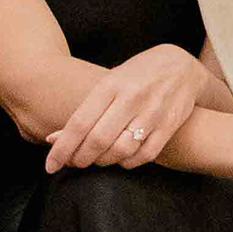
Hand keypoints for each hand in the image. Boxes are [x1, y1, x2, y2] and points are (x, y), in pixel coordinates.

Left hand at [43, 44, 218, 173]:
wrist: (182, 66)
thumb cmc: (137, 75)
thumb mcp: (109, 83)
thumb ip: (85, 111)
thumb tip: (54, 139)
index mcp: (111, 84)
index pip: (80, 123)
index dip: (62, 148)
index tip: (50, 165)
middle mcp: (132, 98)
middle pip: (98, 140)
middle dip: (80, 158)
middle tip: (73, 163)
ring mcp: (152, 113)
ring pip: (121, 151)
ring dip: (103, 161)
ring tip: (96, 159)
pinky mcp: (169, 126)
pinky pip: (144, 155)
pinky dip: (127, 163)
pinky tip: (120, 159)